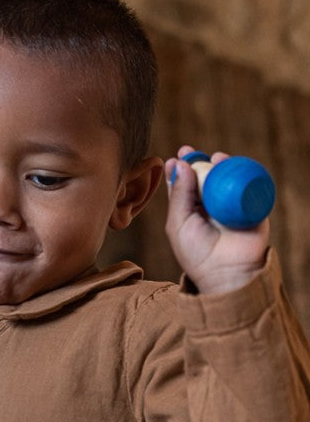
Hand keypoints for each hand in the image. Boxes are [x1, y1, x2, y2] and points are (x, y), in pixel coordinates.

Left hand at [165, 146, 268, 293]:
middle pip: (203, 178)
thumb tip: (180, 164)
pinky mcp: (249, 205)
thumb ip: (179, 195)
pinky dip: (238, 170)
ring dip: (216, 164)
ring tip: (211, 158)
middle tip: (187, 150)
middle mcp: (209, 206)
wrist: (226, 271)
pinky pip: (245, 183)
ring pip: (224, 178)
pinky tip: (226, 163)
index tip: (172, 160)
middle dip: (195, 162)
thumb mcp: (178, 223)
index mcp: (189, 212)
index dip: (178, 171)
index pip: (182, 187)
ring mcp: (229, 205)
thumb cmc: (196, 252)